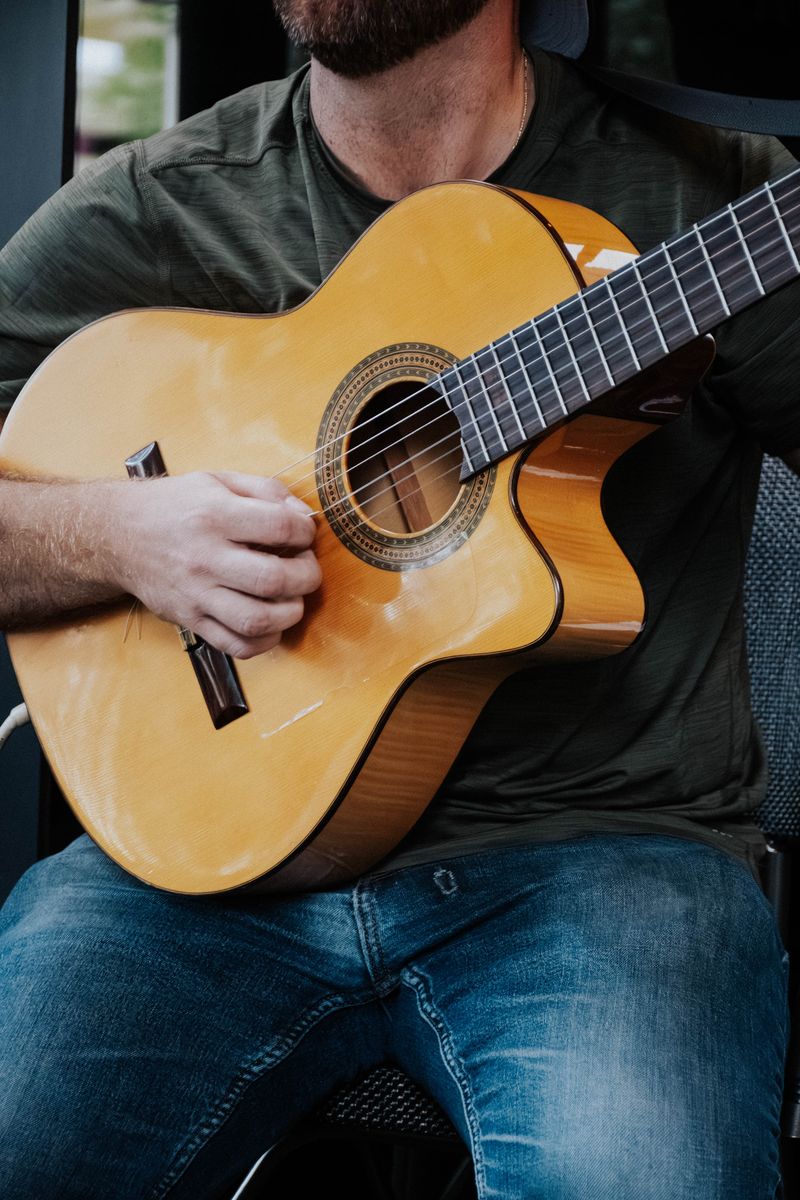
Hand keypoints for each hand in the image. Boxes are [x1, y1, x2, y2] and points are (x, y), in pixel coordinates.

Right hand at [110, 470, 319, 658]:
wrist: (118, 535)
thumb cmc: (176, 507)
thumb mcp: (218, 481)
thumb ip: (267, 491)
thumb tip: (305, 517)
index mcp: (214, 515)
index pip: (279, 527)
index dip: (306, 532)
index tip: (304, 534)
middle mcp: (204, 557)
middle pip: (272, 579)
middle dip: (306, 576)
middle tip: (305, 569)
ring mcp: (196, 594)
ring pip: (256, 620)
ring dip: (290, 613)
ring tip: (292, 599)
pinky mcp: (189, 620)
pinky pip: (236, 645)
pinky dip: (264, 641)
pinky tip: (270, 623)